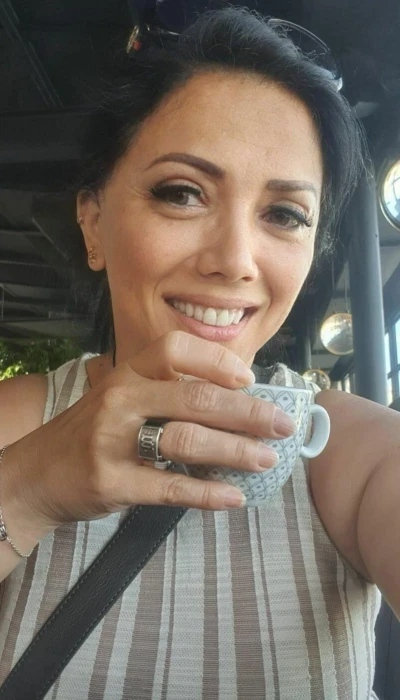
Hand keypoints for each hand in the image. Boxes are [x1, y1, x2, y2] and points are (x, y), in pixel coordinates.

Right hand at [3, 331, 292, 544]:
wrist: (37, 473)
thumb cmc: (93, 432)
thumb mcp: (122, 398)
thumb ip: (166, 392)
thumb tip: (234, 399)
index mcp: (127, 373)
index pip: (177, 349)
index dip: (218, 361)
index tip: (250, 379)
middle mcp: (121, 398)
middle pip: (196, 398)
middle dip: (248, 413)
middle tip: (283, 425)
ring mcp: (113, 440)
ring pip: (188, 440)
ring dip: (236, 451)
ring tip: (268, 460)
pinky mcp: (112, 481)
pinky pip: (170, 486)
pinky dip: (208, 493)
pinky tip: (234, 497)